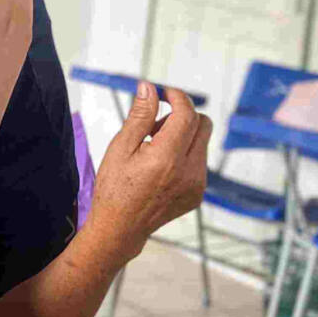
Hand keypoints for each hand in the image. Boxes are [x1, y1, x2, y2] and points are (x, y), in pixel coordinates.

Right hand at [86, 83, 210, 267]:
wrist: (120, 229)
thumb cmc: (114, 188)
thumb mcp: (120, 148)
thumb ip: (139, 116)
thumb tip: (149, 88)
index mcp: (166, 158)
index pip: (187, 115)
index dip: (178, 97)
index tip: (165, 93)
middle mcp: (188, 171)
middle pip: (203, 124)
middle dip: (182, 115)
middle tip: (156, 125)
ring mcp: (197, 184)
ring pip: (202, 142)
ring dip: (183, 135)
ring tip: (154, 149)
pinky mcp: (198, 193)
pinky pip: (200, 161)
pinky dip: (185, 154)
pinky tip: (161, 167)